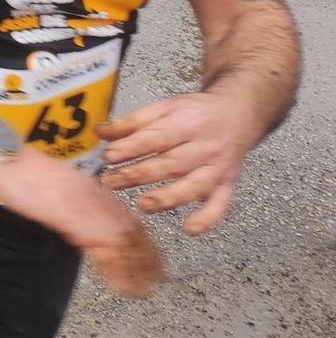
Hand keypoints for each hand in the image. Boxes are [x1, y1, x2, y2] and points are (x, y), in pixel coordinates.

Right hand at [0, 148, 163, 297]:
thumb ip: (73, 199)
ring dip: (137, 270)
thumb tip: (78, 217)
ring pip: (124, 244)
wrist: (4, 159)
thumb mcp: (54, 182)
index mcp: (92, 187)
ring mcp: (88, 209)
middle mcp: (96, 198)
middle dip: (148, 258)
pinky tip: (120, 286)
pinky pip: (103, 252)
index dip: (144, 239)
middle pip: (133, 232)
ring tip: (143, 290)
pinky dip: (115, 272)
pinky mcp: (75, 221)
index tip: (153, 256)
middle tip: (158, 278)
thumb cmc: (18, 168)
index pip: (128, 216)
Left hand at [101, 91, 257, 235]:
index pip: (156, 137)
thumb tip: (100, 133)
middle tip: (112, 182)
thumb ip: (132, 122)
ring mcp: (218, 168)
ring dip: (168, 198)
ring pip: (194, 186)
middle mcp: (204, 147)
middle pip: (171, 164)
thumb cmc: (194, 113)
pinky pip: (220, 204)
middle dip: (139, 175)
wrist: (237, 115)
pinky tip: (189, 229)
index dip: (131, 148)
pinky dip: (207, 219)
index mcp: (186, 122)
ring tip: (143, 205)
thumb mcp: (163, 108)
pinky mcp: (228, 184)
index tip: (109, 156)